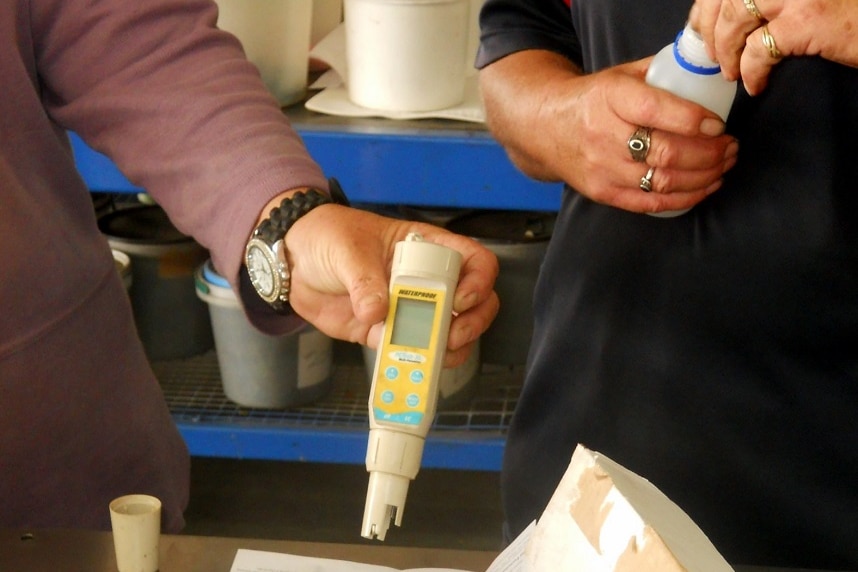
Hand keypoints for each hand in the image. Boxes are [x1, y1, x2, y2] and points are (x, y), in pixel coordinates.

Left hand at [283, 205, 499, 367]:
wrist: (292, 262)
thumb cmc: (326, 237)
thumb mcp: (347, 249)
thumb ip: (363, 280)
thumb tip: (376, 313)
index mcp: (426, 248)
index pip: (473, 260)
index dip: (479, 281)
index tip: (460, 299)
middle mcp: (427, 280)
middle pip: (474, 303)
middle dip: (472, 323)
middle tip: (451, 336)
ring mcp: (410, 309)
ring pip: (449, 332)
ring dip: (450, 349)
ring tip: (435, 355)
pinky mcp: (387, 332)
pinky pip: (412, 352)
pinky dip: (416, 364)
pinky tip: (410, 369)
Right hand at [480, 50, 737, 214]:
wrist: (545, 128)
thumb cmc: (592, 100)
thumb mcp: (620, 76)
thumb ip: (661, 75)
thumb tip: (709, 76)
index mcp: (609, 98)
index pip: (654, 110)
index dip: (692, 120)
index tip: (718, 124)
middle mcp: (603, 135)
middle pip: (665, 153)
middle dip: (709, 154)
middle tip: (730, 147)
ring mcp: (602, 168)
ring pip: (662, 181)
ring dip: (703, 177)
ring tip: (723, 166)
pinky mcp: (602, 192)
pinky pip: (649, 203)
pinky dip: (684, 199)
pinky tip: (704, 187)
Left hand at [690, 0, 857, 94]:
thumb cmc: (851, 7)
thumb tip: (728, 16)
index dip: (707, 6)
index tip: (700, 28)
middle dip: (709, 29)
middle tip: (712, 56)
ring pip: (734, 18)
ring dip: (725, 50)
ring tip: (730, 72)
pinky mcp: (808, 20)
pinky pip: (758, 51)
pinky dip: (750, 71)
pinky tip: (756, 84)